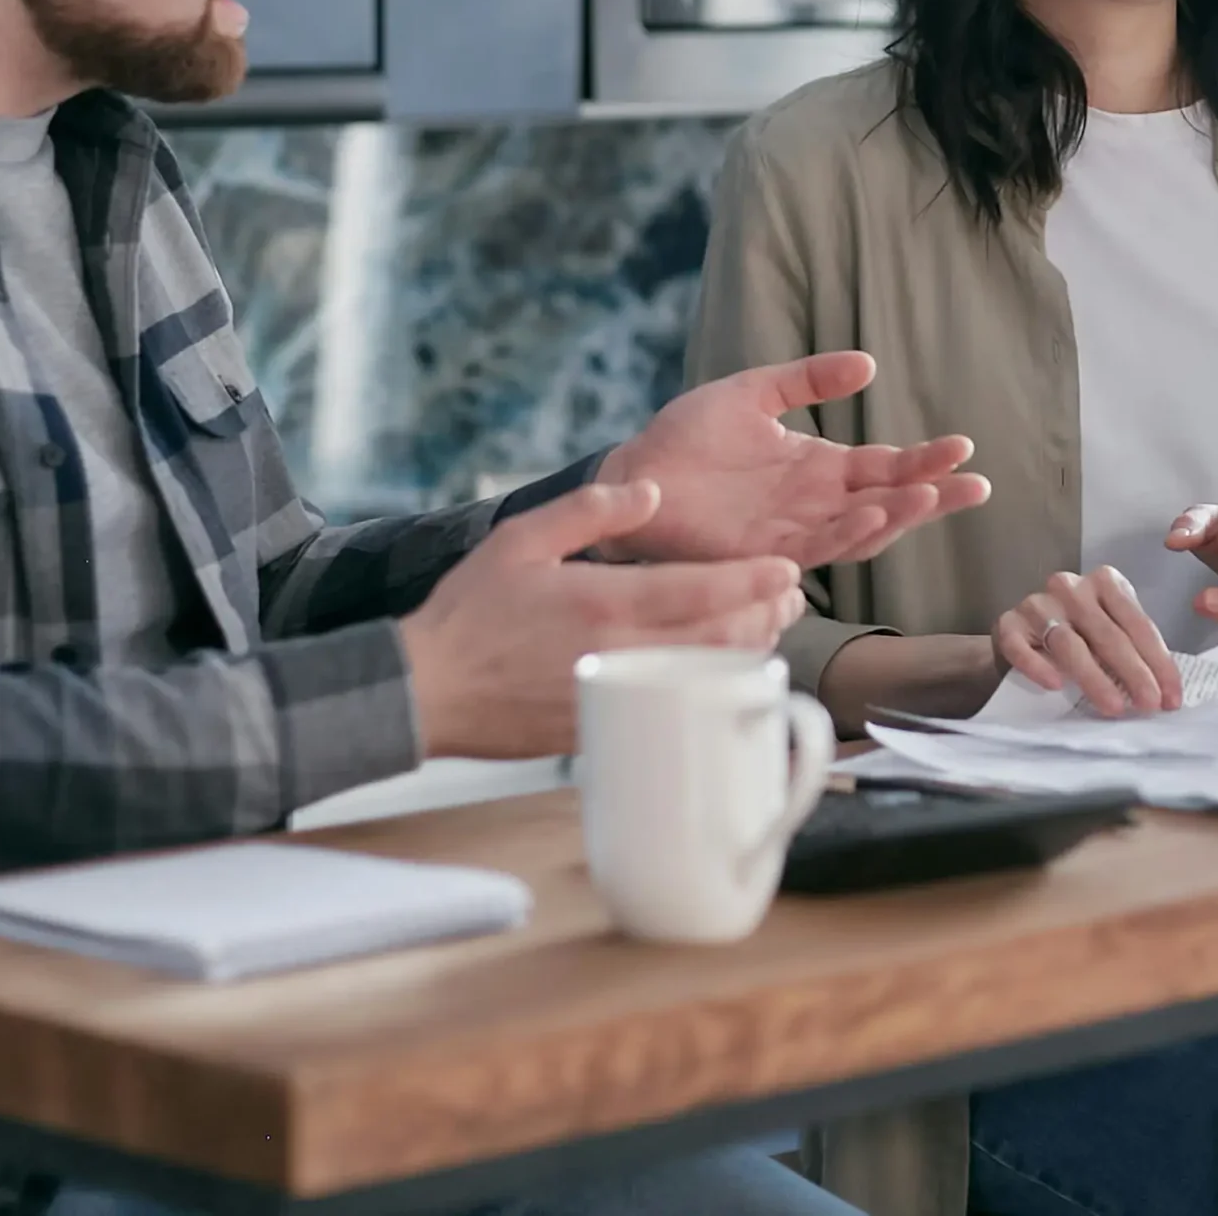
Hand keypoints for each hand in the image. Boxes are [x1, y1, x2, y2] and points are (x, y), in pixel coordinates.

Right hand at [397, 480, 804, 758]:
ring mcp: (615, 697)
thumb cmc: (469, 612)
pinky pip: (673, 708)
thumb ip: (590, 509)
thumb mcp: (521, 539)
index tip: (788, 571)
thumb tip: (649, 490)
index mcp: (604, 601)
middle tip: (791, 596)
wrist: (426, 690)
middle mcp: (620, 653)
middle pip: (720, 639)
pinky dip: (706, 686)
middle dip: (765, 617)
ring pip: (704, 677)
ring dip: (745, 652)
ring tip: (768, 626)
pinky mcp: (605, 728)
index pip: (702, 590)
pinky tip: (717, 669)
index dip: (754, 581)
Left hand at [596, 352, 990, 566]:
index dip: (925, 460)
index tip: (964, 448)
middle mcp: (816, 505)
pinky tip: (874, 513)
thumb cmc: (688, 437)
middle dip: (933, 495)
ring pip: (860, 529)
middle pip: (889, 502)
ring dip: (898, 515)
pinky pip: (815, 547)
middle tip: (977, 484)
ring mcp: (793, 532)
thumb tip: (869, 364)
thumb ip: (808, 380)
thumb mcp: (755, 393)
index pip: (886, 466)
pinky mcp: (763, 552)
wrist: (635, 471)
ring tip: (929, 494)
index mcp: (819, 468)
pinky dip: (847, 533)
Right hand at [992, 566, 1183, 715]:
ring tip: (1114, 707)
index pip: (1138, 625)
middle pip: (1107, 634)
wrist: (1019, 643)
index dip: (1158, 663)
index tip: (1171, 698)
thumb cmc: (1076, 640)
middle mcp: (1071, 587)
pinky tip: (1055, 685)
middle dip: (1134, 673)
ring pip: (1069, 642)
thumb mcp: (1108, 637)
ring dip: (1094, 677)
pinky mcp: (1007, 624)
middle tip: (1149, 705)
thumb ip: (1132, 652)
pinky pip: (1021, 646)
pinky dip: (1038, 665)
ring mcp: (1036, 604)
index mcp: (1105, 583)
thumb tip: (1164, 693)